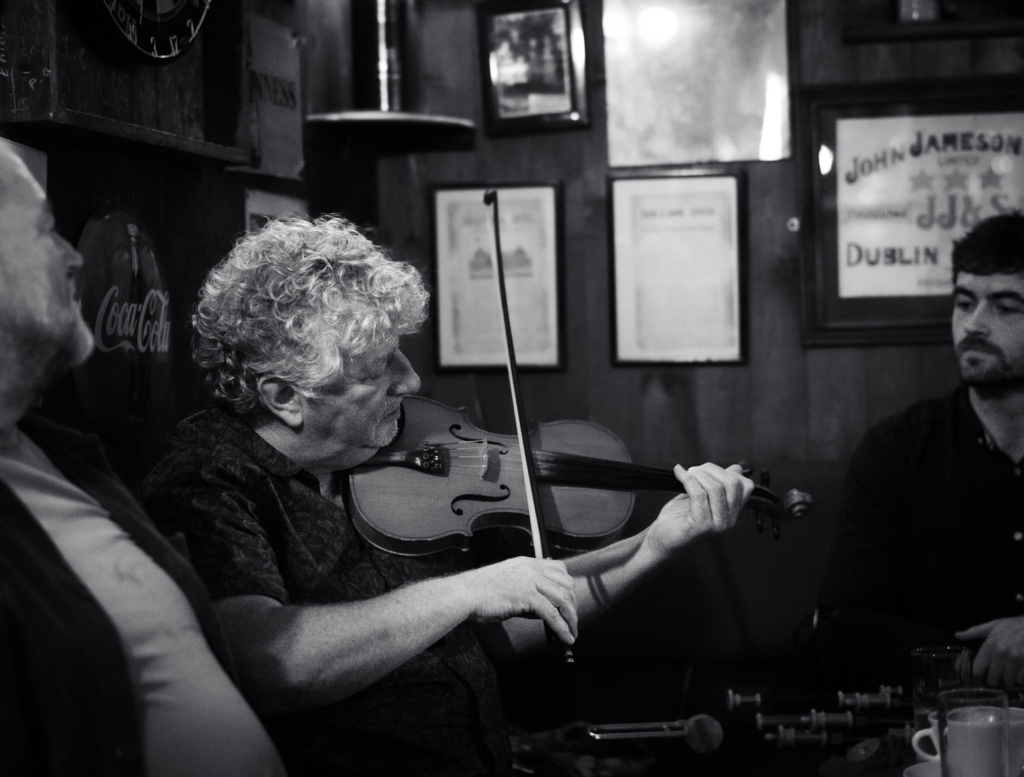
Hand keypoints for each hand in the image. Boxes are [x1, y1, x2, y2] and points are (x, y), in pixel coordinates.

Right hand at [462, 557, 576, 644]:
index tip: (570, 603)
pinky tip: (565, 638)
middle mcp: (532, 569)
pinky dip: (561, 628)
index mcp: (528, 563)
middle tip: (572, 622)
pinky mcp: (527, 596)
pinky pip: (552, 614)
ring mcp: (530, 581)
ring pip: (563, 599)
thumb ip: (528, 592)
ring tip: (571, 634)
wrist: (465, 594)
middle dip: (573, 605)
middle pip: (566, 585)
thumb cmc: (482, 593)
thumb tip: (545, 612)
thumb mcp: (510, 585)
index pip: (559, 569)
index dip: (568, 587)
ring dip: (570, 619)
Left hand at [645, 463, 754, 557]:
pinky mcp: (701, 526)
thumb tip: (736, 468)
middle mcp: (729, 520)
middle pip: (732, 483)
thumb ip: (720, 484)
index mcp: (733, 512)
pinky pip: (698, 494)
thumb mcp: (704, 496)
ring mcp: (717, 524)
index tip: (707, 470)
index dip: (727, 471)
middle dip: (711, 470)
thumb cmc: (680, 517)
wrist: (662, 538)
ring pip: (715, 488)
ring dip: (698, 475)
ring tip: (686, 474)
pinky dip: (687, 479)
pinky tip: (678, 474)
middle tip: (694, 470)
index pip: (746, 486)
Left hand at [956, 616, 1023, 687]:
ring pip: (1008, 682)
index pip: (977, 670)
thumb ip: (974, 632)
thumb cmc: (1014, 625)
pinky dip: (1020, 679)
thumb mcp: (993, 625)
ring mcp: (1015, 660)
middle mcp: (1000, 654)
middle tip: (998, 675)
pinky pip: (1021, 681)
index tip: (983, 673)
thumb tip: (957, 635)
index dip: (979, 674)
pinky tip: (1020, 673)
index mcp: (989, 646)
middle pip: (992, 680)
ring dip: (1008, 681)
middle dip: (994, 680)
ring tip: (1009, 674)